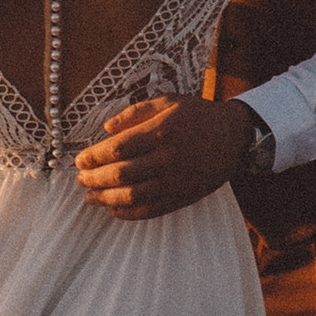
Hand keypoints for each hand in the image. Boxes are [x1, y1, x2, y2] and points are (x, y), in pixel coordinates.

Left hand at [72, 95, 257, 221]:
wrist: (235, 135)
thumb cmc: (198, 115)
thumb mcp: (168, 101)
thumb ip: (134, 112)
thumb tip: (106, 127)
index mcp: (161, 132)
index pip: (117, 149)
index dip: (94, 157)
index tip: (80, 161)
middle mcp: (167, 158)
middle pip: (121, 174)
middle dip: (95, 179)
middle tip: (80, 180)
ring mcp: (176, 180)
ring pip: (133, 195)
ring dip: (106, 199)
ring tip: (90, 198)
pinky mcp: (184, 196)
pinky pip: (152, 210)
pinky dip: (130, 213)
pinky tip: (115, 210)